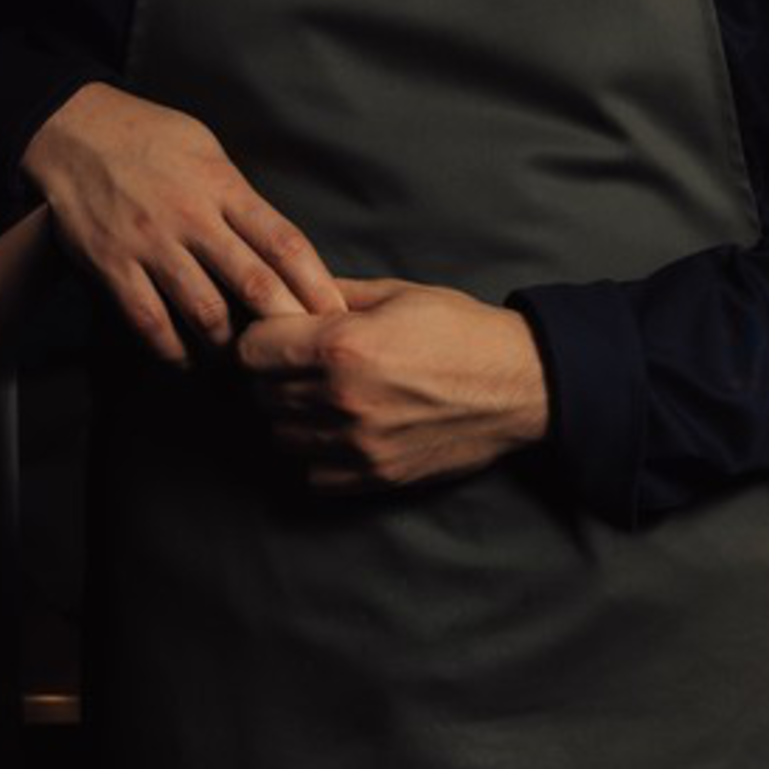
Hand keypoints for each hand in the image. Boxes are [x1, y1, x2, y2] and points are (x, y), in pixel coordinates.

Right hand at [20, 82, 345, 364]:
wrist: (72, 129)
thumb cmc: (147, 136)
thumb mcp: (207, 150)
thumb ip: (241, 198)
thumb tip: (276, 245)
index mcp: (224, 187)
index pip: (285, 243)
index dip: (317, 285)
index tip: (335, 315)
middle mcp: (192, 218)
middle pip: (255, 282)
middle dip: (286, 325)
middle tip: (304, 353)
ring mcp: (151, 244)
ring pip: (205, 312)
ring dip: (231, 345)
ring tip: (244, 359)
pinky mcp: (113, 265)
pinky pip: (150, 322)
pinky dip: (173, 350)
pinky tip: (187, 360)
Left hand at [236, 279, 551, 493]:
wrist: (518, 384)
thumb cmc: (461, 330)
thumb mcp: (396, 294)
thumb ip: (334, 295)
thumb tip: (289, 293)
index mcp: (343, 345)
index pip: (251, 350)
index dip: (260, 340)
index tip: (278, 337)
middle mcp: (341, 398)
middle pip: (261, 394)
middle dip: (275, 376)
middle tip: (302, 365)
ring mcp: (357, 443)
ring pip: (282, 436)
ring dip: (292, 417)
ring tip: (322, 397)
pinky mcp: (376, 475)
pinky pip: (312, 474)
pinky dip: (316, 454)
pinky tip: (339, 430)